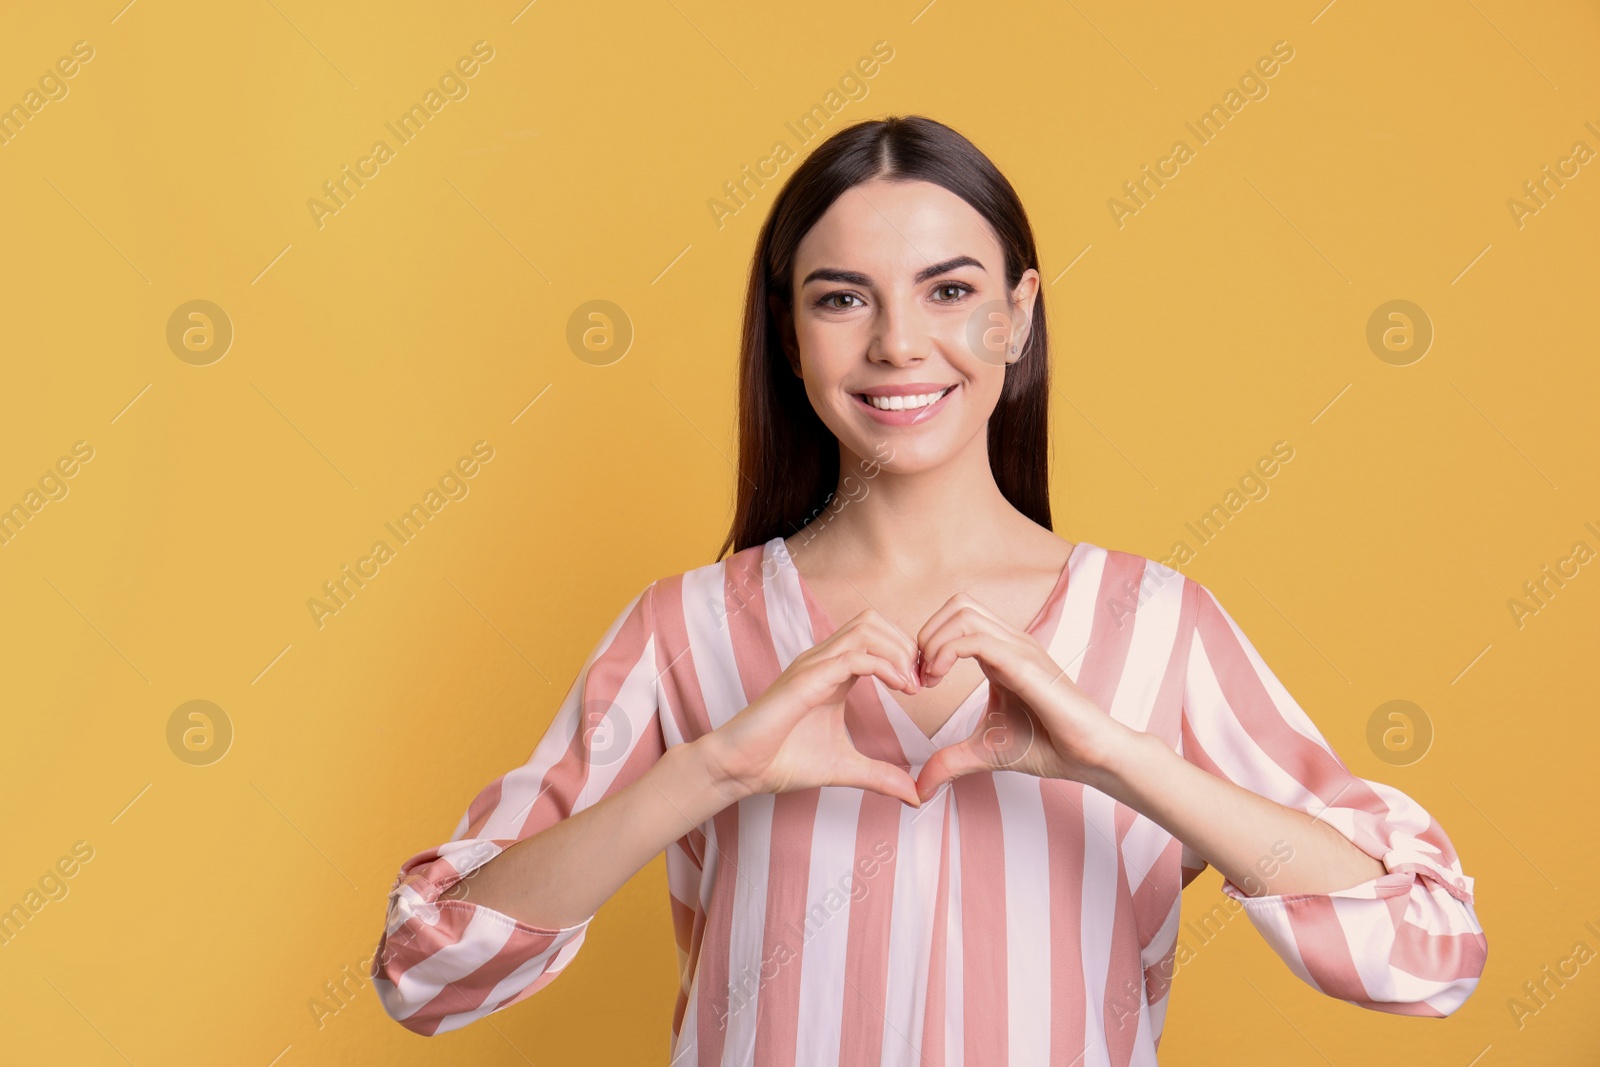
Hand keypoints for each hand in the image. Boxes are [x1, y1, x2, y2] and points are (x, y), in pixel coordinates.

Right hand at [698, 610, 924, 807]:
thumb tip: (915, 796)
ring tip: (912, 685)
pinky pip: (854, 657)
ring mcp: (813, 665)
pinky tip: (901, 689)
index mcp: (832, 671)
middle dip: (906, 645)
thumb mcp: (845, 768)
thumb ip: (880, 776)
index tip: (924, 687)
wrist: (741, 769)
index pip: (875, 636)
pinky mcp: (806, 680)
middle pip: (873, 621)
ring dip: (898, 651)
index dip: (905, 654)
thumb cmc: (781, 760)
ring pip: (866, 629)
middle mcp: (822, 660)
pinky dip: (885, 666)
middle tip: (923, 682)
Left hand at [912, 593, 1135, 801]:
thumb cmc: (1049, 746)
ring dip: (934, 641)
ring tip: (929, 679)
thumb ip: (950, 762)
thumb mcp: (985, 752)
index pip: (957, 618)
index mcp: (1002, 653)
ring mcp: (1020, 649)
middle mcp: (1010, 642)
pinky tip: (939, 681)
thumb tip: (920, 788)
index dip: (929, 642)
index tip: (919, 682)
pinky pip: (976, 640)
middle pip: (958, 604)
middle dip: (926, 634)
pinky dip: (946, 653)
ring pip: (963, 612)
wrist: (1091, 756)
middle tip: (921, 677)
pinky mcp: (1025, 664)